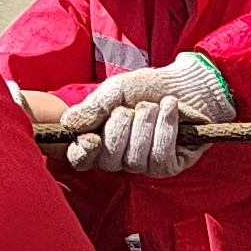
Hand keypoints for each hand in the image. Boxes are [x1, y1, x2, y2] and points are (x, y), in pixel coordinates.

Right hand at [56, 57, 228, 177]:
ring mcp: (144, 165)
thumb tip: (67, 124)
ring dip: (146, 122)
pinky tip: (170, 109)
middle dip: (121, 126)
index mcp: (99, 141)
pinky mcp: (169, 166)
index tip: (92, 138)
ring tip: (155, 105)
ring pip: (135, 158)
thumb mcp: (115, 91)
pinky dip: (165, 127)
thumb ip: (93, 108)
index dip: (83, 153)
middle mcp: (119, 158)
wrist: (184, 83)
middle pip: (108, 160)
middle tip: (134, 107)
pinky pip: (160, 157)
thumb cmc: (147, 88)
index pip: (80, 160)